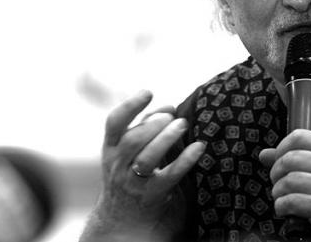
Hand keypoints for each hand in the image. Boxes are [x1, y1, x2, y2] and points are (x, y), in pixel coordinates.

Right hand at [80, 90, 204, 241]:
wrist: (123, 217)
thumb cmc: (131, 172)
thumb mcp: (129, 149)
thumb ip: (147, 125)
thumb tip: (168, 106)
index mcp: (111, 147)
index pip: (114, 123)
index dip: (130, 106)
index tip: (148, 92)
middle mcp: (118, 164)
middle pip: (133, 140)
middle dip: (154, 124)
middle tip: (171, 116)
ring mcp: (133, 181)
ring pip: (147, 158)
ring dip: (167, 138)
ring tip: (183, 124)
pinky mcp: (152, 194)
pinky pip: (169, 175)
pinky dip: (186, 160)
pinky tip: (199, 147)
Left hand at [259, 129, 310, 241]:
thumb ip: (297, 161)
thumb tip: (265, 154)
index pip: (299, 136)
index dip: (281, 147)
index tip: (278, 161)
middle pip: (289, 158)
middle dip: (276, 174)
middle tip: (279, 185)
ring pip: (287, 181)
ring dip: (278, 193)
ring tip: (283, 199)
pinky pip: (290, 201)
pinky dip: (281, 207)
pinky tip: (287, 211)